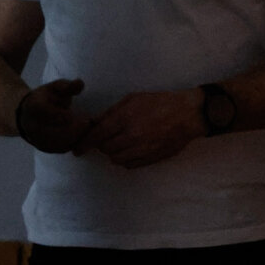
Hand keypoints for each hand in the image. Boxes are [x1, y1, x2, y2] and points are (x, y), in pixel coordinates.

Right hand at [17, 78, 92, 153]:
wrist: (28, 115)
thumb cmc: (46, 98)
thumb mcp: (54, 88)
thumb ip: (67, 86)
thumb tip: (80, 84)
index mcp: (33, 107)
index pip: (42, 111)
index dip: (57, 115)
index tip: (72, 116)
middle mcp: (32, 126)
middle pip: (54, 131)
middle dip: (74, 128)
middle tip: (89, 122)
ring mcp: (38, 139)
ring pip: (61, 142)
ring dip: (77, 136)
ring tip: (88, 127)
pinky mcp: (45, 148)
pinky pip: (63, 148)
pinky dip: (74, 142)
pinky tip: (82, 134)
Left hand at [75, 88, 202, 168]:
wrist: (187, 114)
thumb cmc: (158, 102)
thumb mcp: (132, 99)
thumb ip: (111, 112)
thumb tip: (94, 123)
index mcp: (124, 119)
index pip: (96, 136)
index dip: (84, 144)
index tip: (76, 150)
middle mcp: (131, 137)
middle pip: (105, 149)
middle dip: (101, 144)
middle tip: (105, 137)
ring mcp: (142, 150)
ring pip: (116, 159)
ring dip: (113, 153)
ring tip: (119, 142)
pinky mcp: (152, 159)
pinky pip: (130, 165)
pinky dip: (125, 159)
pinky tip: (130, 149)